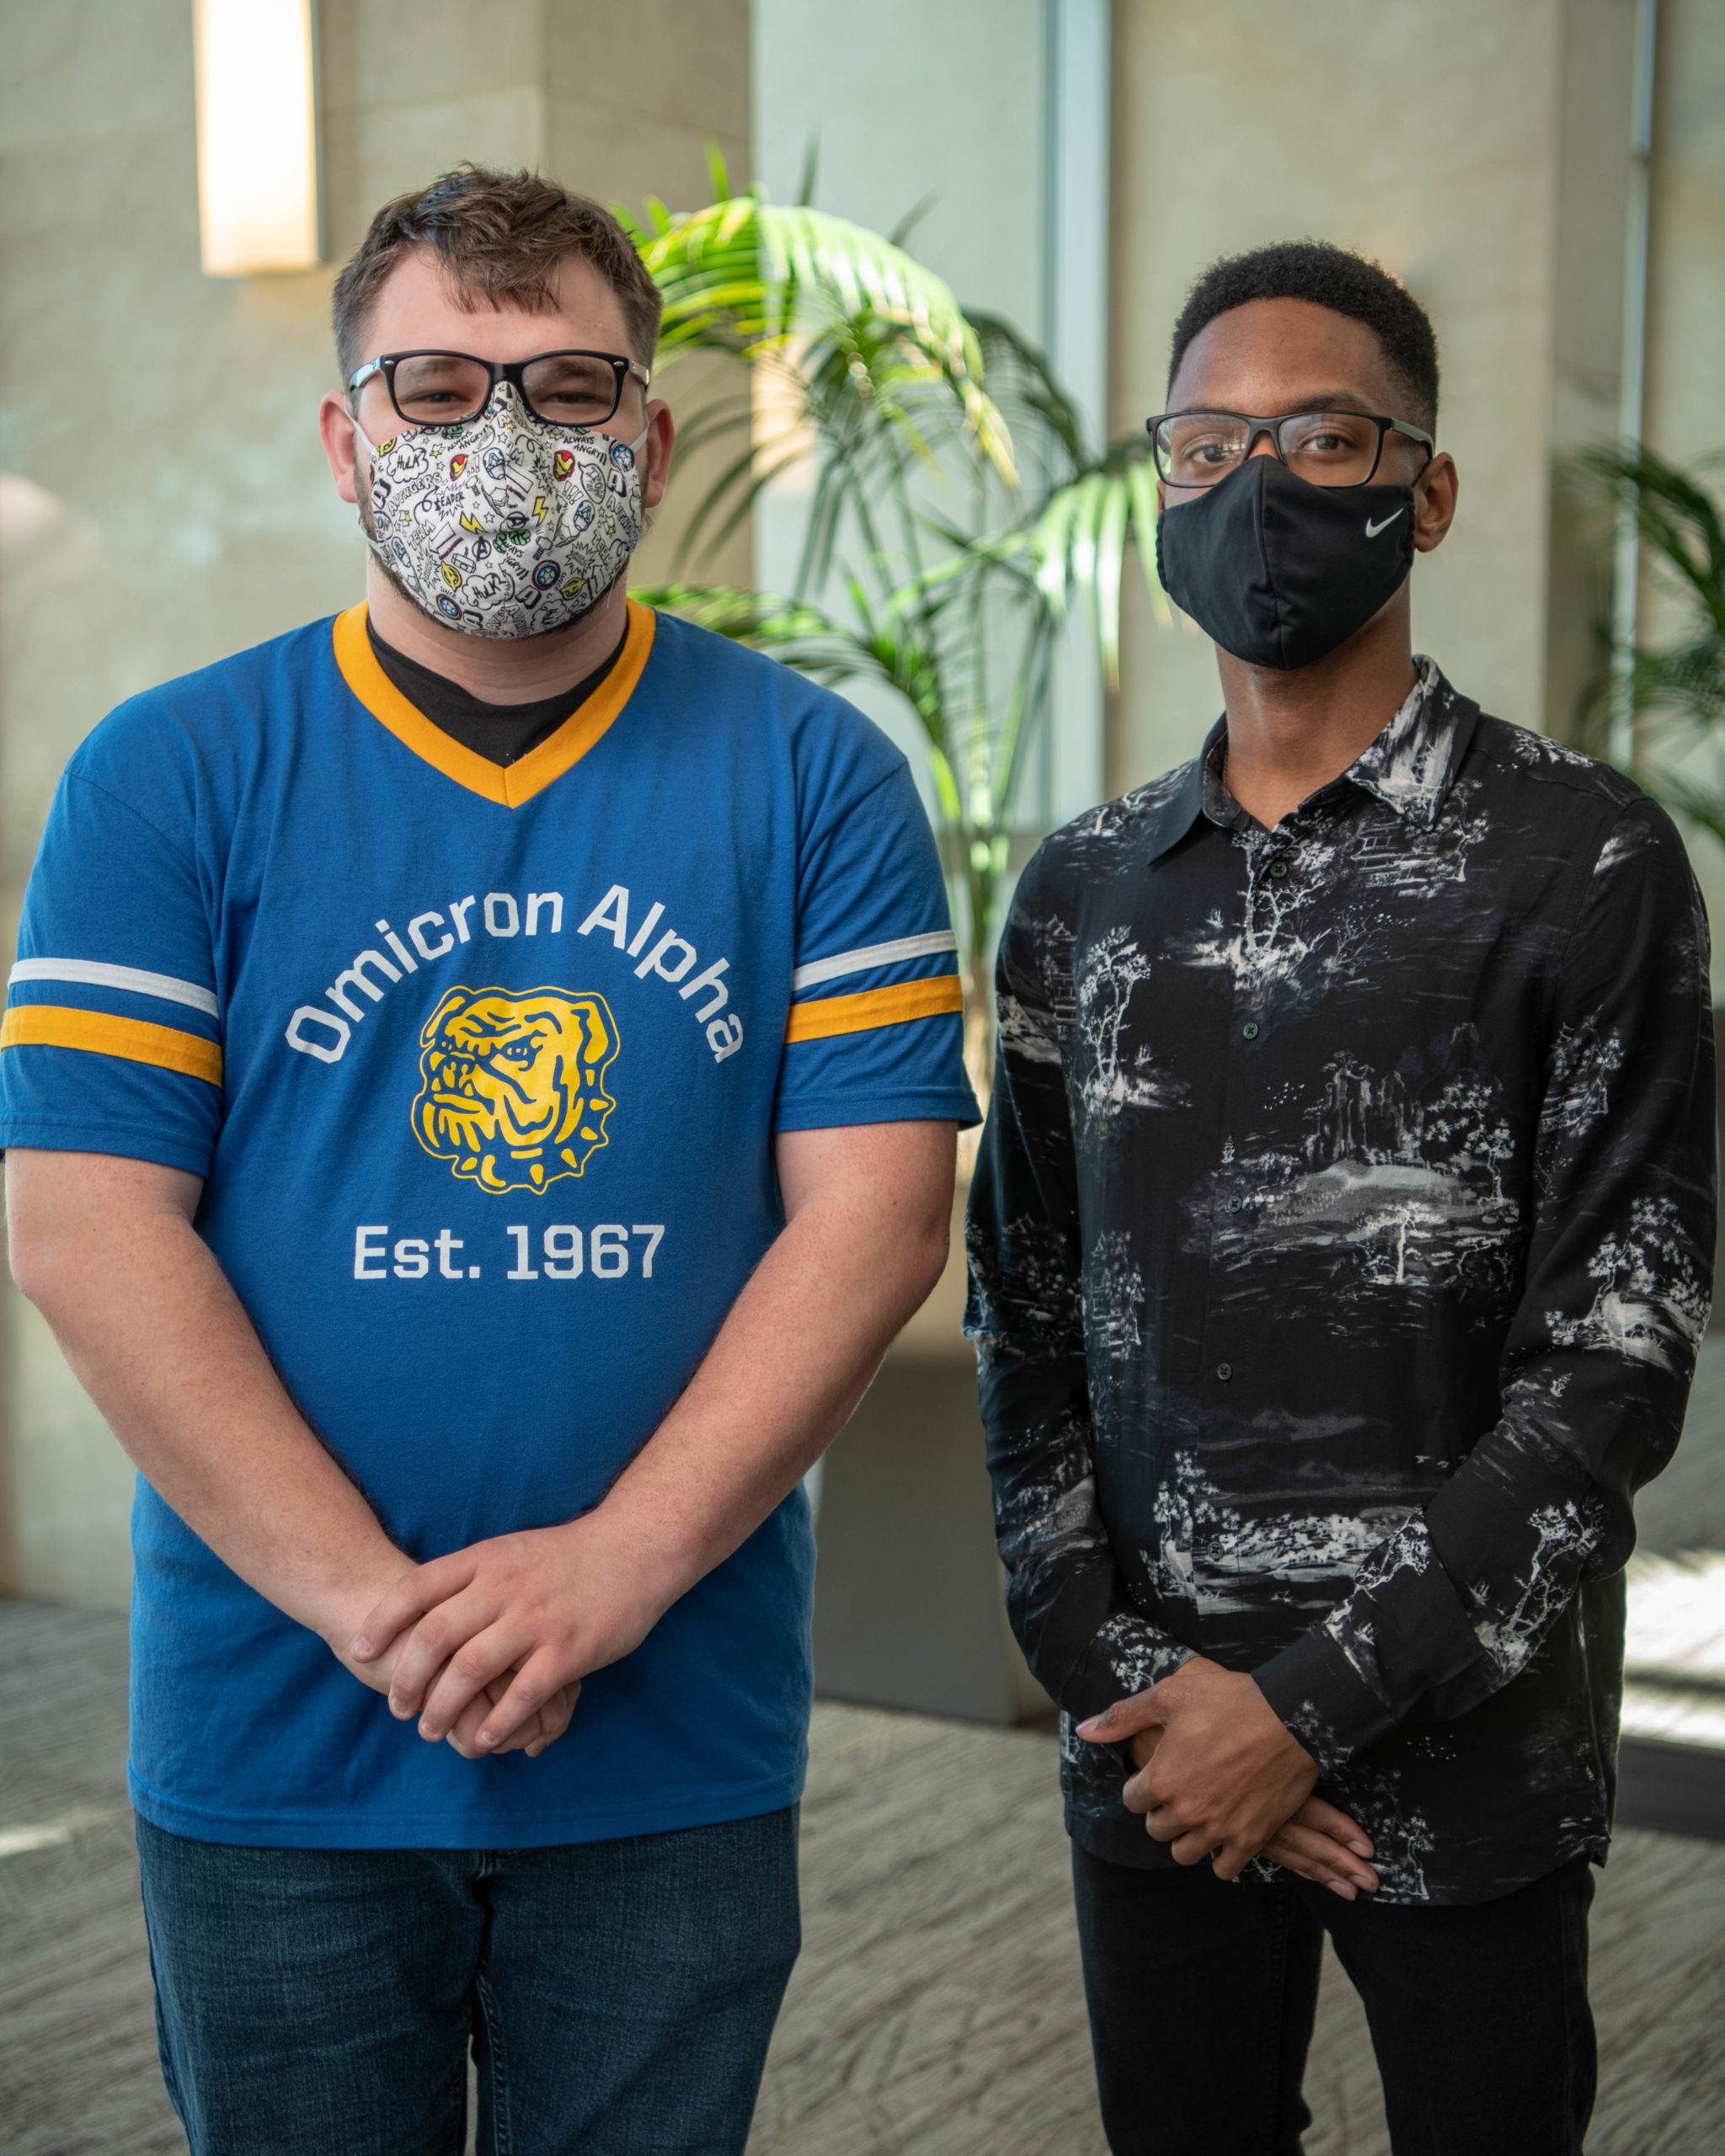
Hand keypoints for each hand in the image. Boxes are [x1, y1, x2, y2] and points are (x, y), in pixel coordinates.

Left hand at [321, 1570, 576, 1759]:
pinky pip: (523, 1694)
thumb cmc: (568, 1555)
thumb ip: (470, 1578)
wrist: (635, 1548)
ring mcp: (536, 1620)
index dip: (381, 1623)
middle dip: (406, 1680)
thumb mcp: (510, 1550)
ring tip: (430, 1731)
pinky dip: (497, 1721)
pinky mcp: (568, 1650)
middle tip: (398, 1708)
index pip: (416, 1589)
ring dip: (442, 1708)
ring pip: (471, 1671)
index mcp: (486, 1560)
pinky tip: (483, 1738)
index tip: (358, 1652)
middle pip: (435, 1637)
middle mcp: (504, 1589)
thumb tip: (423, 1610)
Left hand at [1076, 1657, 1320, 1879]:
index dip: (1144, 1785)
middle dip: (1163, 1812)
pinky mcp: (1251, 1838)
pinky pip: (1224, 1869)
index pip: (1132, 1801)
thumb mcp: (1170, 1695)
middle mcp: (1187, 1811)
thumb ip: (1124, 1717)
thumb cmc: (1229, 1699)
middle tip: (1181, 1790)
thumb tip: (1085, 1731)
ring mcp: (1220, 1829)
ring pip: (1185, 1854)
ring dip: (1187, 1837)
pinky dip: (1221, 1856)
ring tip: (1200, 1812)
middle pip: (1157, 1830)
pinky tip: (1225, 1831)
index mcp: (1162, 1778)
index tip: (1160, 1772)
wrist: (1292, 1716)